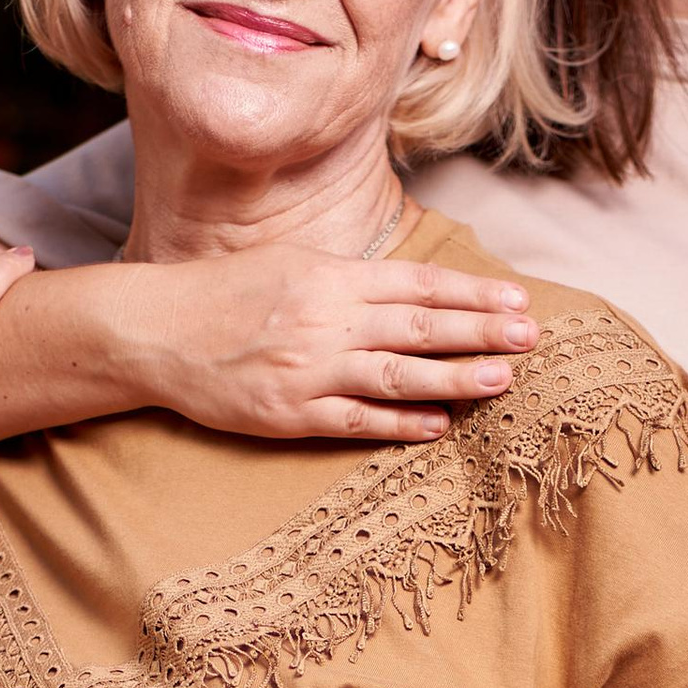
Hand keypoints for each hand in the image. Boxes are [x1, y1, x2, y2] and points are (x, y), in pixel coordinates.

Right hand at [137, 245, 539, 442]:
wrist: (156, 332)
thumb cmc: (227, 294)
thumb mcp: (291, 264)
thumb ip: (351, 277)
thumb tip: (415, 289)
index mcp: (329, 278)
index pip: (417, 284)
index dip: (471, 294)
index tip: (517, 301)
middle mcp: (325, 321)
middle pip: (419, 326)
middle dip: (480, 332)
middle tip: (531, 338)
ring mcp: (309, 370)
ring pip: (397, 375)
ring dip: (454, 378)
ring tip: (501, 380)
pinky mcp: (289, 414)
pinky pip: (356, 420)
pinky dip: (400, 423)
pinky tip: (439, 423)